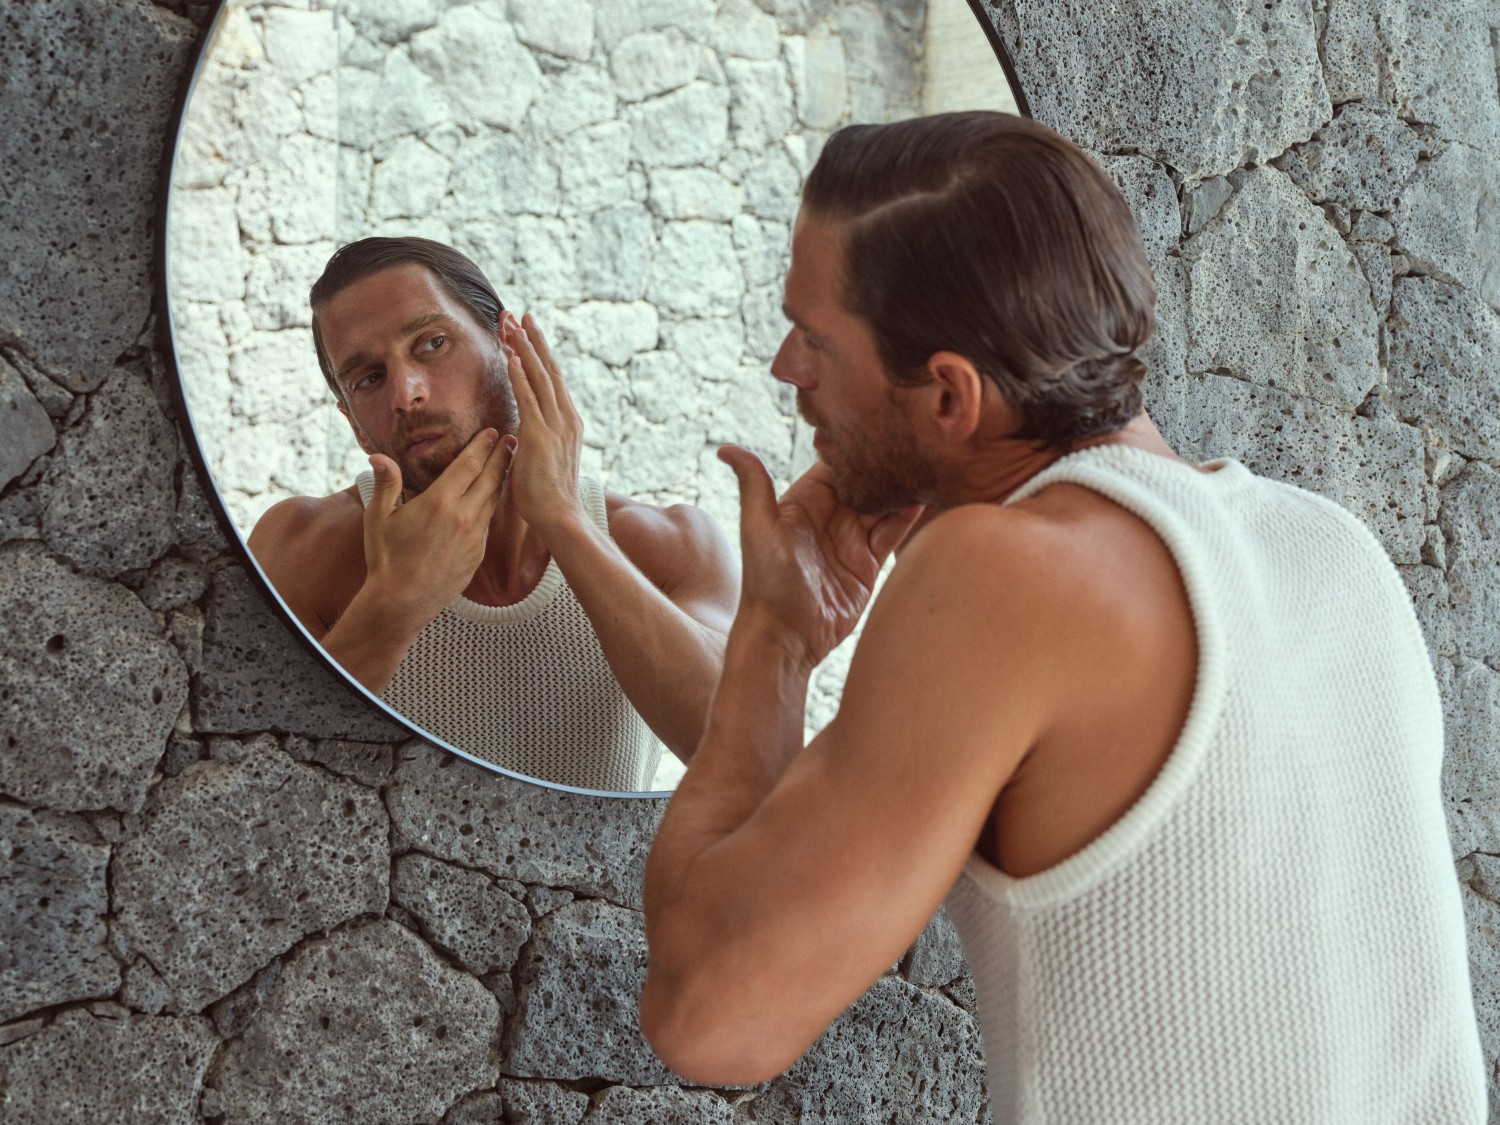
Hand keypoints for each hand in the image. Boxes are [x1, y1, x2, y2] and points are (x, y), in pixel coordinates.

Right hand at [362, 427, 512, 629]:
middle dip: (502, 456)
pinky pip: (488, 523)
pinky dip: (493, 505)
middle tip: (512, 439)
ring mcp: (474, 537)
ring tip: (508, 463)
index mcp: (440, 503)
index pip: (469, 465)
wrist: (403, 602)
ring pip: (494, 500)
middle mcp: (463, 517)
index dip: (482, 447)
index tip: (491, 433)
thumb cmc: (386, 559)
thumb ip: (386, 484)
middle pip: (490, 479)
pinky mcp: (478, 554)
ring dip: (502, 479)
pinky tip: (493, 499)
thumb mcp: (379, 518)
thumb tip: (378, 457)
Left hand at [503, 313, 585, 538]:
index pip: (552, 379)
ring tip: (512, 325)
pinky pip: (529, 398)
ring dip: (524, 349)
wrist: (560, 516)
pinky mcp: (541, 435)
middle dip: (532, 340)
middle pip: (549, 369)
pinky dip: (519, 375)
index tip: (527, 330)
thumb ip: (535, 440)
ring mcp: (556, 425)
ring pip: (539, 377)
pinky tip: (509, 355)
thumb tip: (520, 434)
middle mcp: (566, 418)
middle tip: (520, 313)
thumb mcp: (542, 459)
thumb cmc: (548, 496)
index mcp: (568, 422)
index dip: (539, 352)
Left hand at [718, 446, 922, 669]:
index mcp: (804, 501)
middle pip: (864, 481)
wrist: (784, 638)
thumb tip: (725, 448)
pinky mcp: (867, 564)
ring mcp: (850, 540)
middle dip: (885, 463)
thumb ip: (754, 486)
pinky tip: (926, 496)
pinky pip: (892, 532)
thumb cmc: (765, 585)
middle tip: (913, 439)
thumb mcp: (758, 530)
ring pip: (883, 504)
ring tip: (926, 462)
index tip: (879, 423)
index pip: (835, 464)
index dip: (856, 446)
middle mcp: (829, 516)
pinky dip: (909, 515)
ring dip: (901, 486)